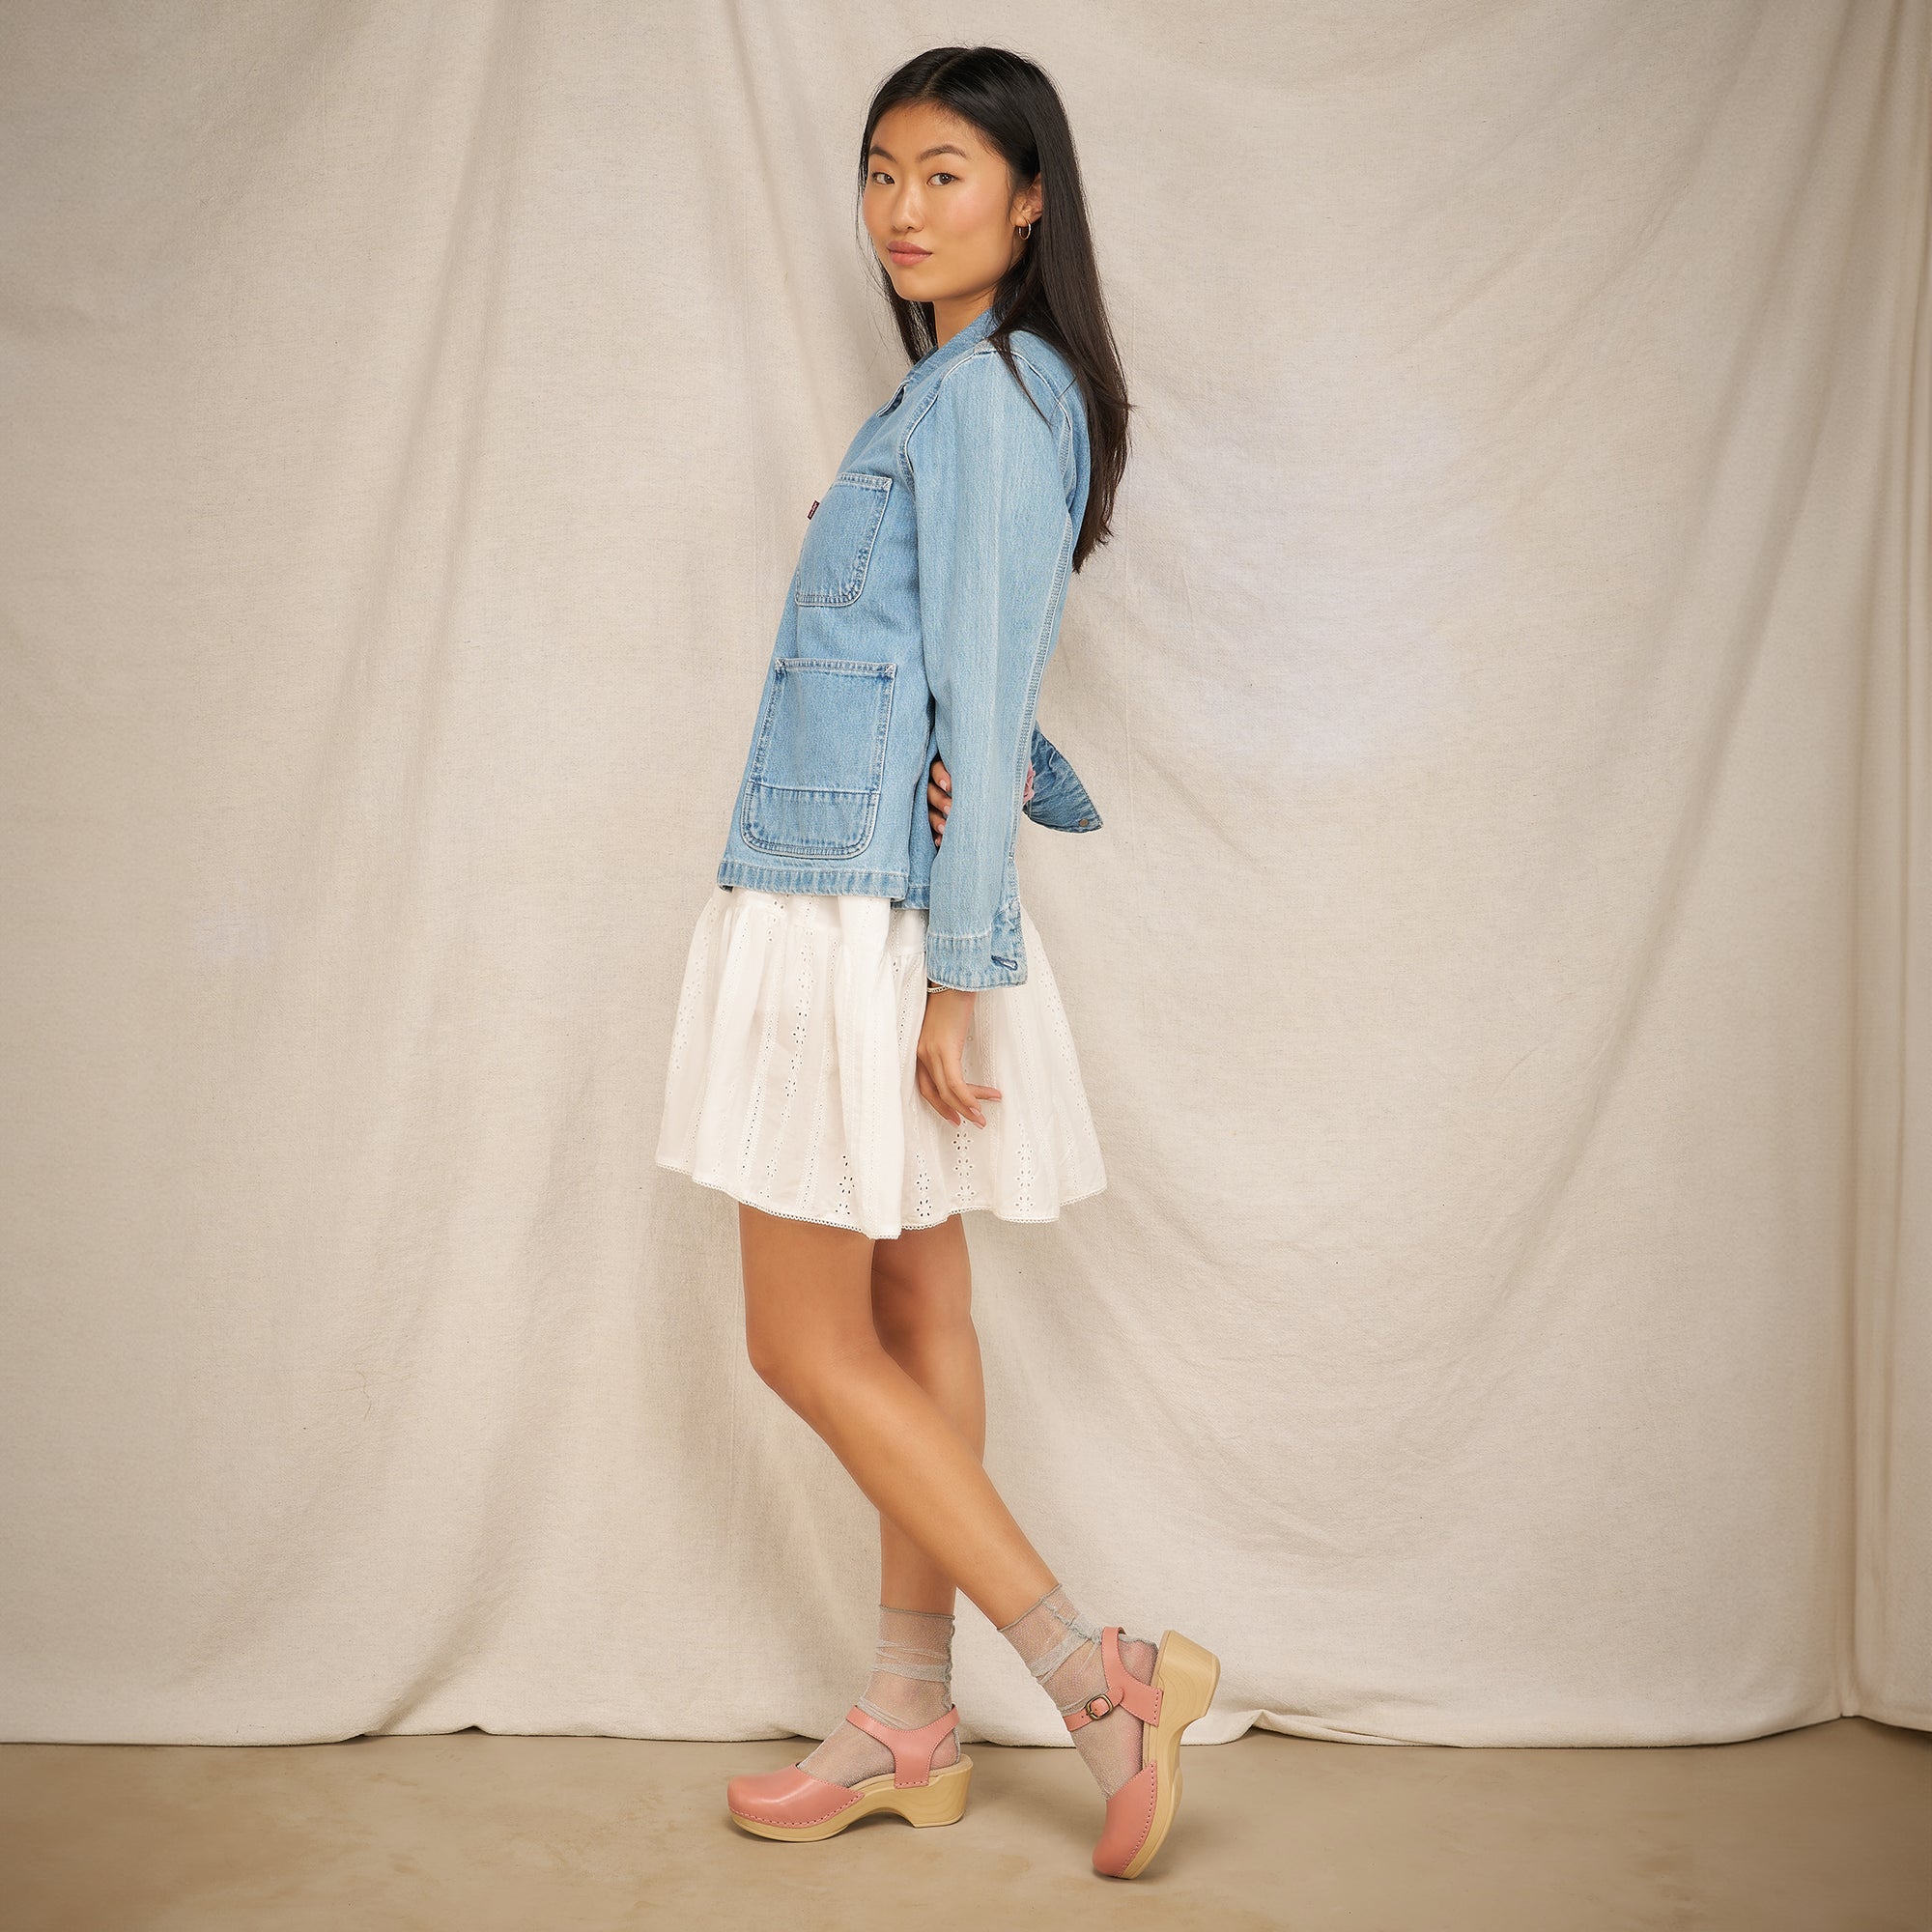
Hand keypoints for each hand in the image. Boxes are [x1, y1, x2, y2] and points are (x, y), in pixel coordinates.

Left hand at [917, 986, 1000, 1127]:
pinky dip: (969, 1097)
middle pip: (935, 1093)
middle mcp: (921, 1053)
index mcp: (919, 1049)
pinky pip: (956, 1083)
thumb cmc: (953, 996)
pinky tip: (981, 1103)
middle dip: (954, 1111)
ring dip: (968, 1107)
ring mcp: (931, 1052)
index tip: (955, 1115)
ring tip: (983, 1117)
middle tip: (972, 1121)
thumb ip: (946, 1040)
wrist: (956, 976)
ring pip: (948, 1091)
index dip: (940, 1104)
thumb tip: (957, 1052)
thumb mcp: (945, 1024)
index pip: (925, 1086)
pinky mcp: (946, 1049)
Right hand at [929, 751, 1032, 845]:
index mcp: (949, 767)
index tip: (951, 785)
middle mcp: (938, 785)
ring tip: (946, 830)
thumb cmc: (995, 778)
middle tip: (951, 809)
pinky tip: (941, 843)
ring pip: (928, 810)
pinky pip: (930, 828)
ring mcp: (935, 804)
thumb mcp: (1000, 770)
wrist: (996, 795)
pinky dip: (935, 836)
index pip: (937, 767)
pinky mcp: (937, 820)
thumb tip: (1022, 774)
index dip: (941, 775)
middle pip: (930, 790)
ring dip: (936, 820)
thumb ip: (1002, 768)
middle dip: (940, 800)